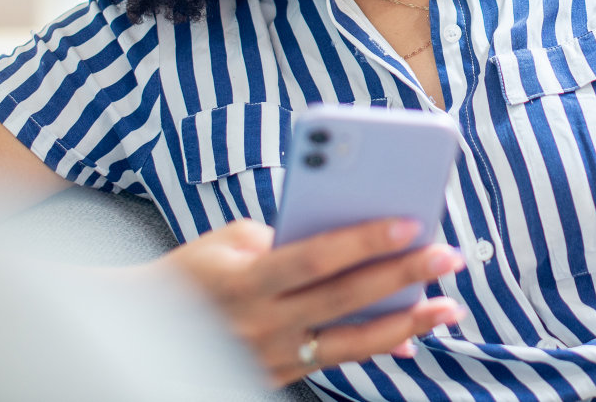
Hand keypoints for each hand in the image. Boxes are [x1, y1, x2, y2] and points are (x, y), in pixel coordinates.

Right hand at [154, 216, 465, 385]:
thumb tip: (346, 241)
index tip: (411, 221)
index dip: (365, 240)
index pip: (317, 258)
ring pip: (353, 343)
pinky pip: (339, 361)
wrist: (147, 332)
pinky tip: (411, 336)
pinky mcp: (282, 375)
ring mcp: (274, 356)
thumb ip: (285, 236)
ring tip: (448, 307)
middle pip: (346, 299)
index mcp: (247, 282)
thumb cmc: (194, 269)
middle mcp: (263, 324)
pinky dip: (378, 347)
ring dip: (407, 324)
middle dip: (403, 277)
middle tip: (448, 257)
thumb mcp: (228, 241)